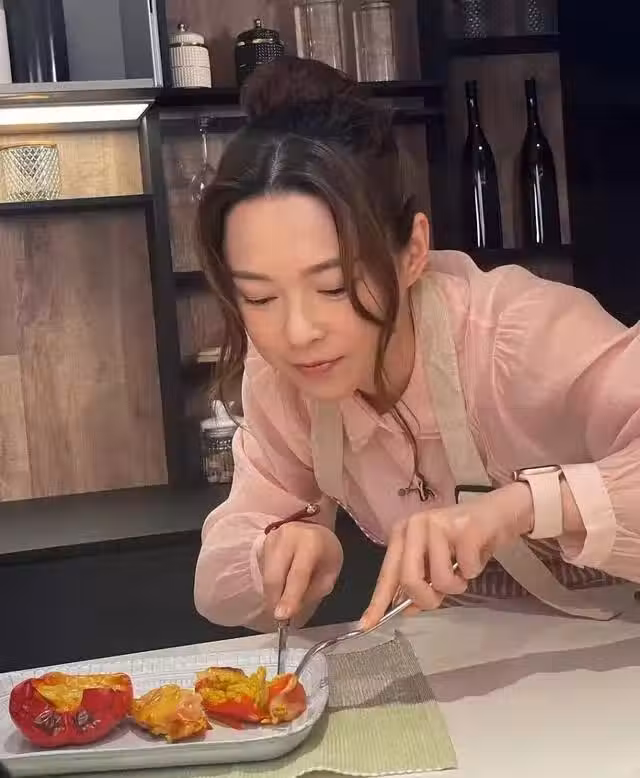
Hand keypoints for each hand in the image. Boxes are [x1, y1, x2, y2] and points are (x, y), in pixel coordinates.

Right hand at [260, 522, 343, 622]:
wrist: (314, 531)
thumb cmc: (325, 554)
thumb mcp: (330, 574)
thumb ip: (313, 592)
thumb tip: (291, 610)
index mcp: (311, 542)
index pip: (298, 574)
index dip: (290, 597)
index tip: (282, 617)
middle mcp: (288, 537)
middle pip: (275, 576)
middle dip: (275, 601)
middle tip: (280, 618)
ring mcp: (273, 538)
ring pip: (266, 575)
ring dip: (272, 594)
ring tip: (282, 602)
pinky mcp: (263, 543)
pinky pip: (264, 570)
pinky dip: (270, 584)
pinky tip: (280, 585)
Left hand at [360, 482, 532, 628]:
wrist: (498, 513)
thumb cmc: (463, 539)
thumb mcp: (436, 560)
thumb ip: (420, 580)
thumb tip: (406, 609)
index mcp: (403, 533)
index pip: (387, 573)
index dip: (378, 602)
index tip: (367, 625)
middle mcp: (415, 525)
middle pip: (409, 579)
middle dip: (427, 599)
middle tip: (441, 597)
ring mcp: (438, 524)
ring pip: (440, 580)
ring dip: (457, 584)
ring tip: (463, 568)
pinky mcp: (465, 528)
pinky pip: (466, 570)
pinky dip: (474, 571)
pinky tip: (476, 555)